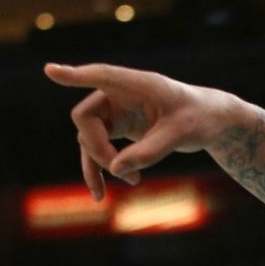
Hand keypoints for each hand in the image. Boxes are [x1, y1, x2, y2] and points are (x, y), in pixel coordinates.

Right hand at [43, 62, 239, 200]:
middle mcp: (120, 94)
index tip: (51, 71)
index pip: (101, 76)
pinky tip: (101, 192)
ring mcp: (116, 111)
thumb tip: (114, 170)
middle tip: (120, 173)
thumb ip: (150, 151)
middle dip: (97, 149)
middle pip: (86, 119)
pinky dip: (99, 168)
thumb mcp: (181, 135)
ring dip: (96, 164)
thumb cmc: (200, 118)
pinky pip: (97, 147)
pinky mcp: (119, 127)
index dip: (75, 75)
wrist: (212, 121)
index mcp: (137, 84)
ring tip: (102, 194)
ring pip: (88, 137)